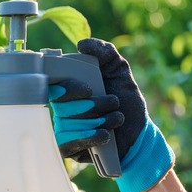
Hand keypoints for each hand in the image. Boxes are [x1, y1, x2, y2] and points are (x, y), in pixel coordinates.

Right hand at [50, 38, 173, 191]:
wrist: (138, 132)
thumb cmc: (124, 101)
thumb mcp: (119, 72)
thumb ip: (105, 52)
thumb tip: (82, 43)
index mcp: (68, 91)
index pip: (53, 87)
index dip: (68, 88)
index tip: (89, 88)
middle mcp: (61, 110)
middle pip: (63, 107)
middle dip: (94, 105)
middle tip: (113, 102)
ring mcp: (63, 130)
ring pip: (70, 124)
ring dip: (100, 121)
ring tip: (116, 119)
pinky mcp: (67, 148)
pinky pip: (68, 143)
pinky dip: (90, 137)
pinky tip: (104, 135)